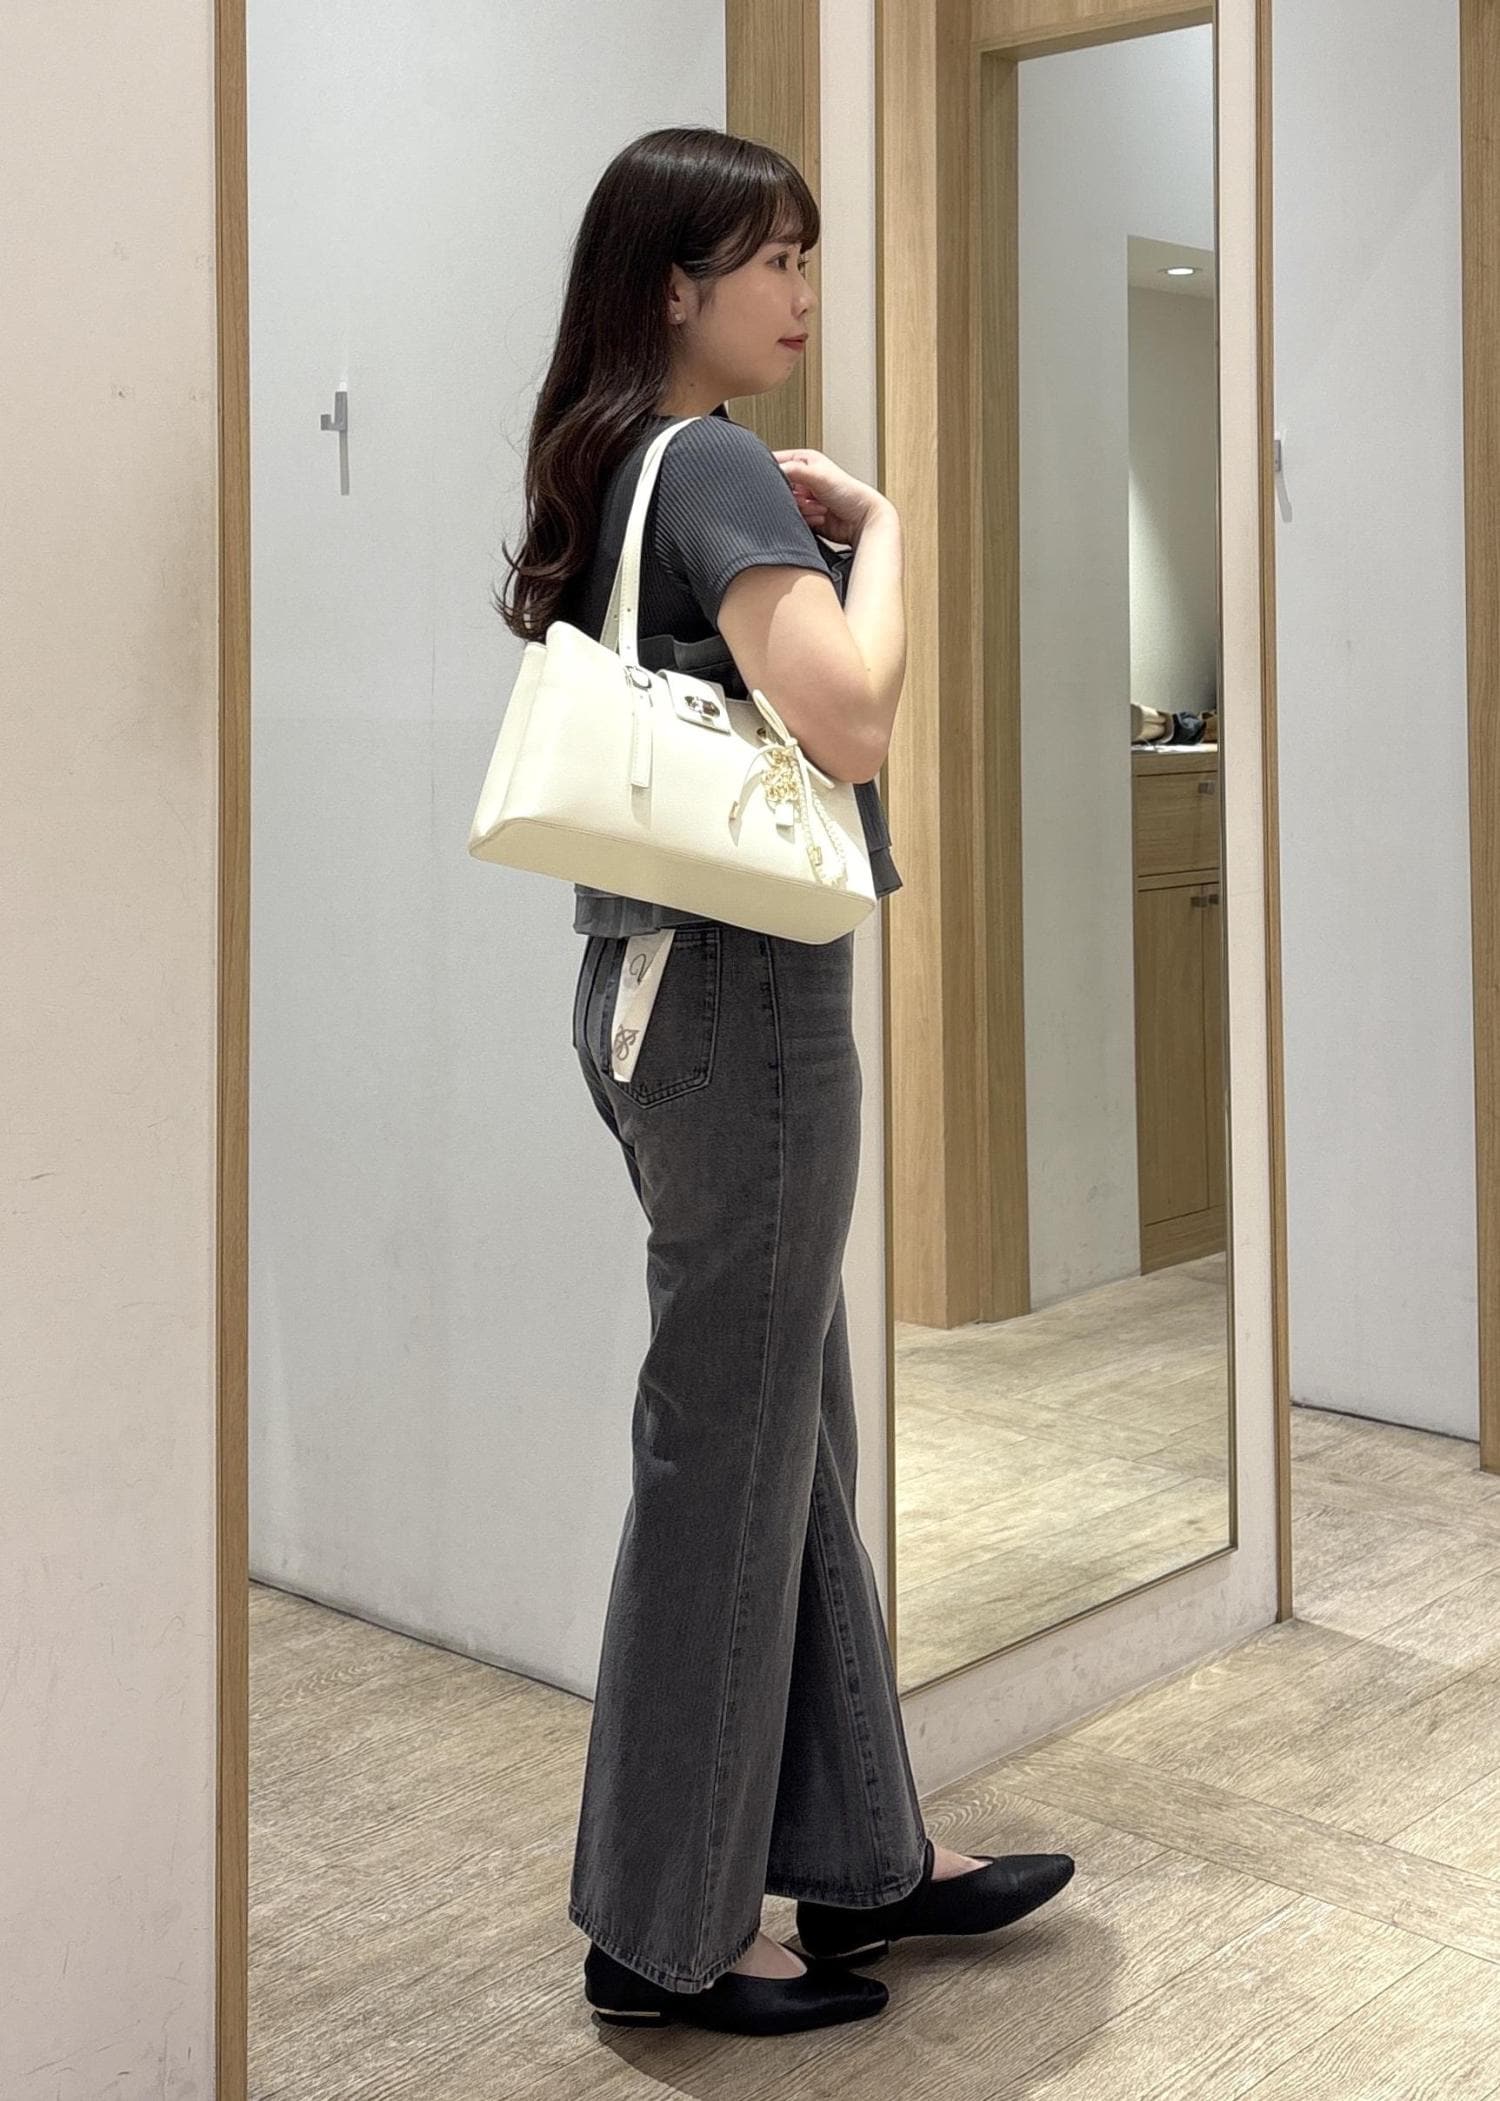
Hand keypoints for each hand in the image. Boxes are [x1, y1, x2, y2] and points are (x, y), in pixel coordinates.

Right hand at [771, 446, 888, 548]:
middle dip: (794, 497)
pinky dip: (807, 520)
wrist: (863, 521)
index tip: (783, 484)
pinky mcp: (806, 516)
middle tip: (808, 498)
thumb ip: (793, 470)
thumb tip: (773, 470)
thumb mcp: (819, 475)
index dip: (774, 473)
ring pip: (786, 506)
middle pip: (779, 489)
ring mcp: (805, 498)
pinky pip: (794, 520)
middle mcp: (803, 478)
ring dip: (804, 511)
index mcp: (804, 460)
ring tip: (821, 507)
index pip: (775, 462)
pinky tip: (821, 517)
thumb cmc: (851, 494)